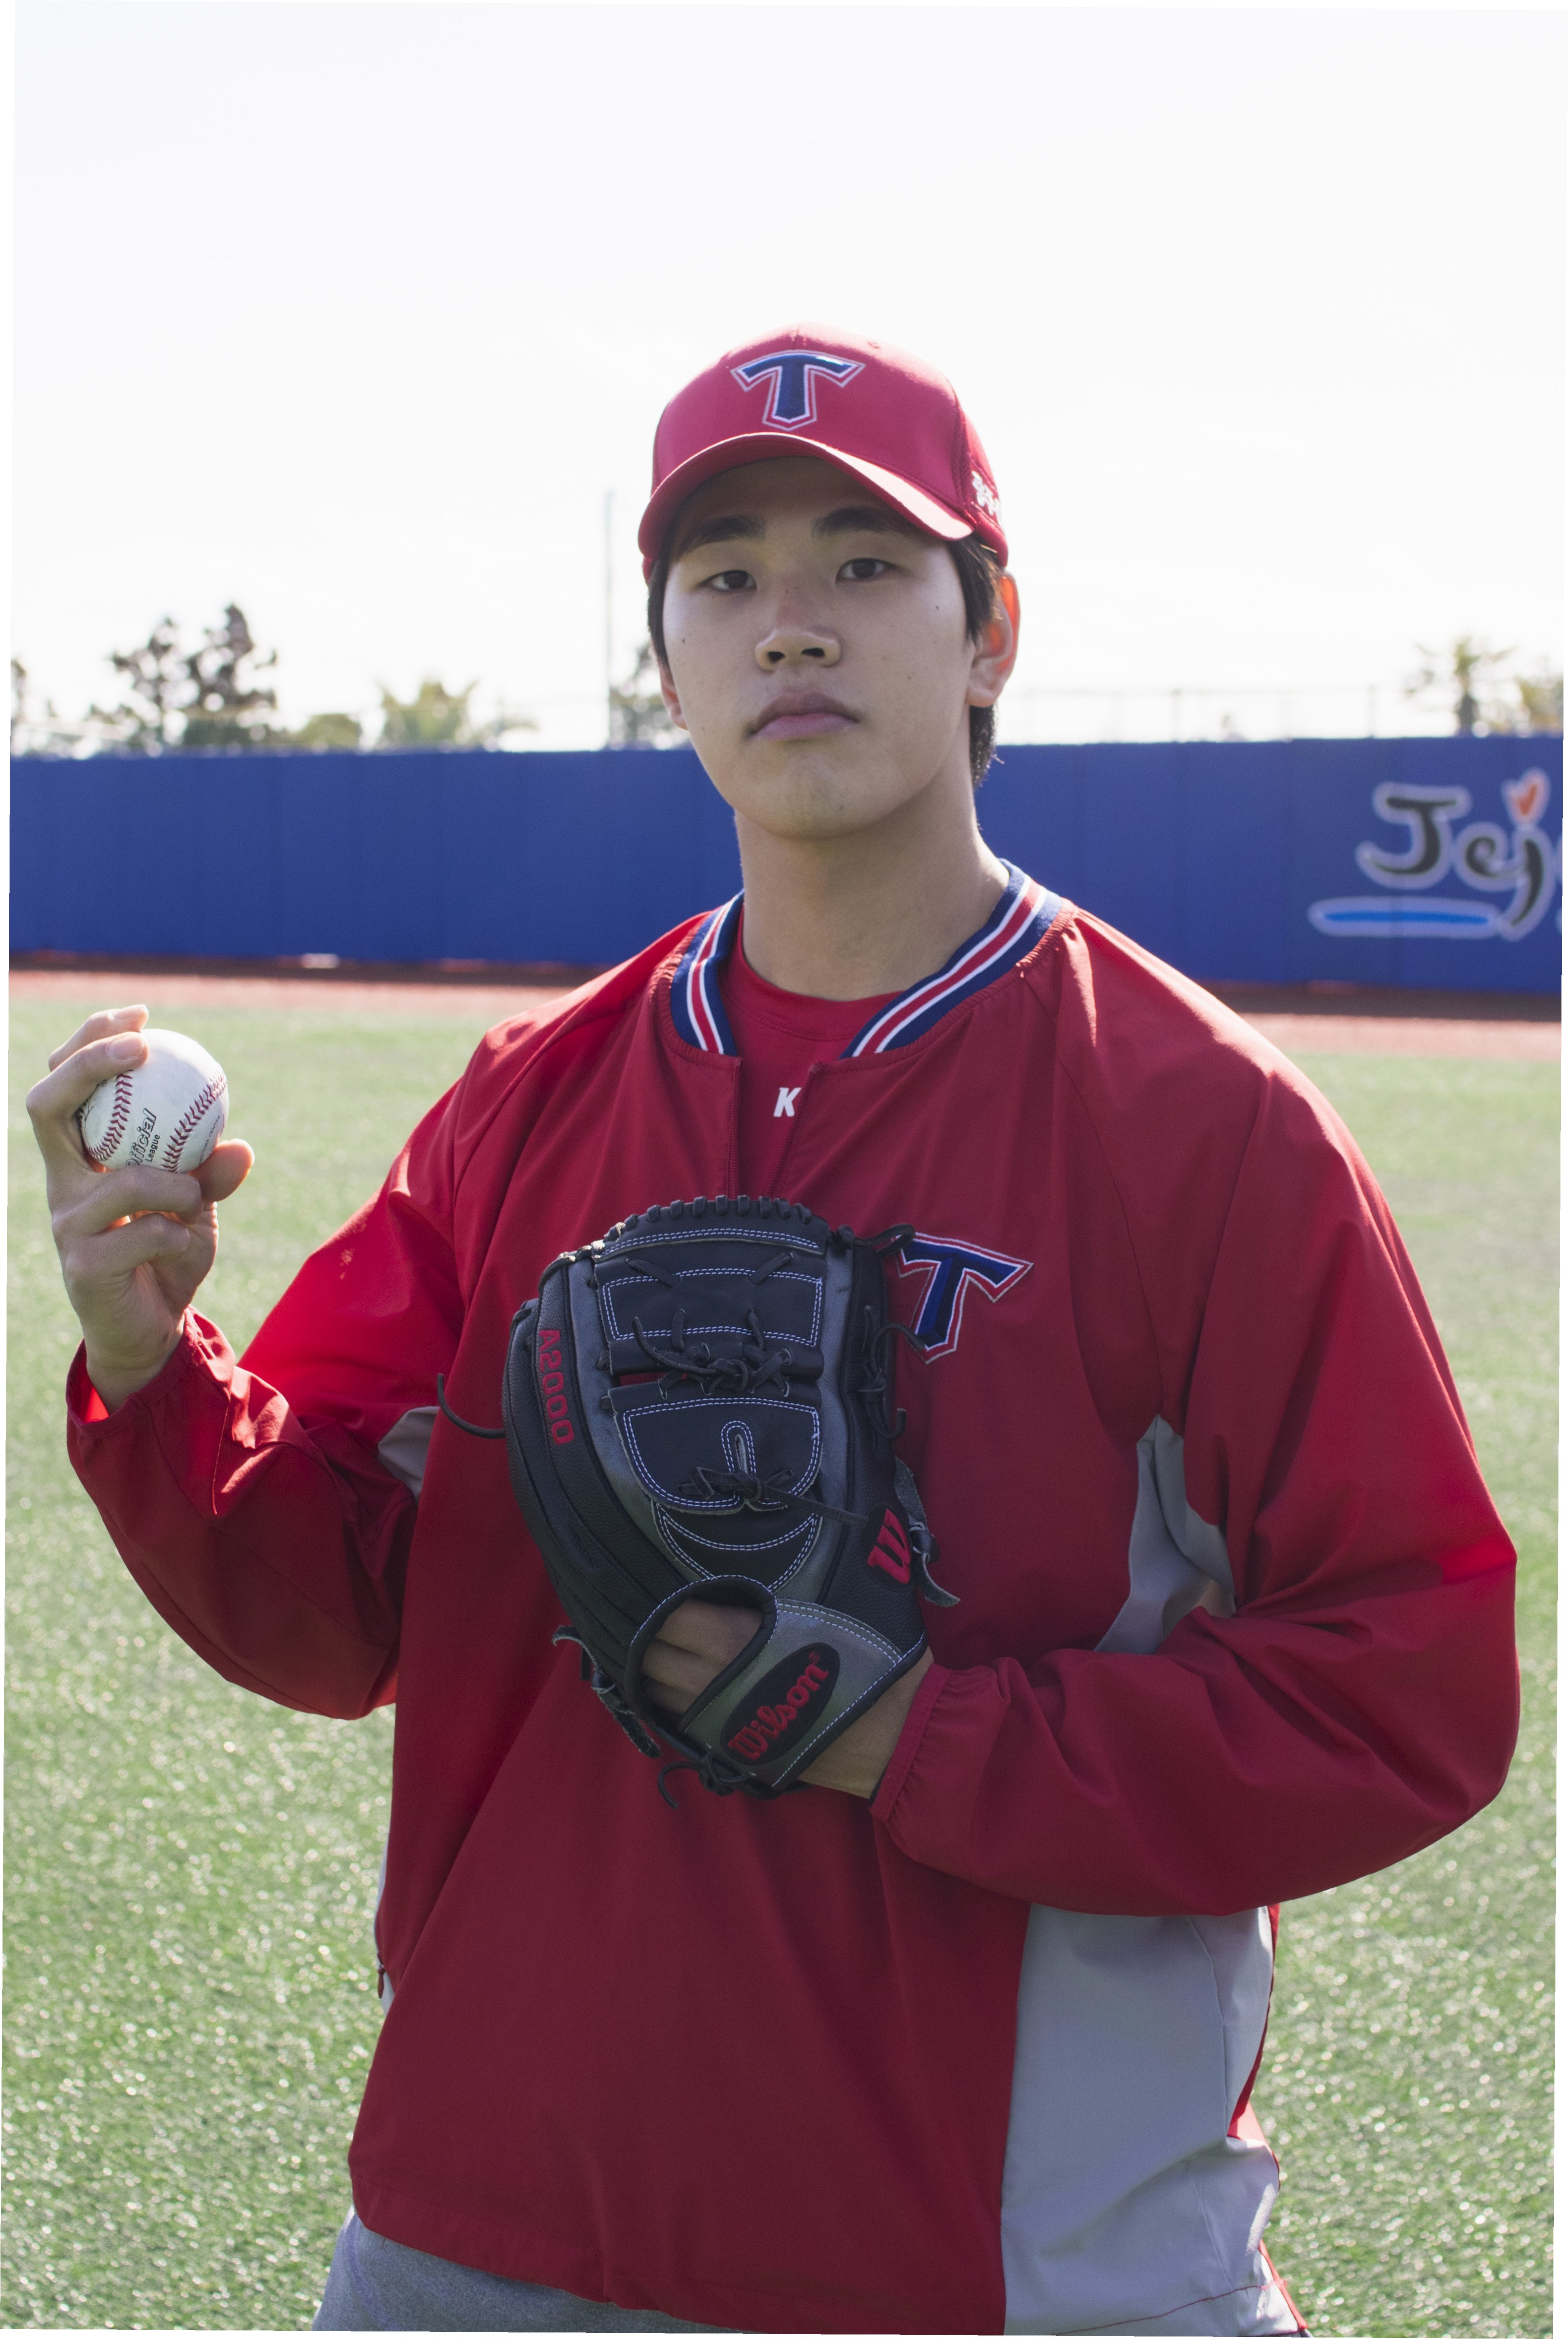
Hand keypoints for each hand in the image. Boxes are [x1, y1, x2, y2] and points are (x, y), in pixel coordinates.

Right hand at [27, 1006, 254, 1410]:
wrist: (149, 1332)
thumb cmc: (166, 1256)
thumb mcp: (195, 1207)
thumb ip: (210, 1174)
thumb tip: (241, 1146)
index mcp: (78, 1158)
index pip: (63, 1084)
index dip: (90, 1041)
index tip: (141, 1015)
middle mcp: (62, 1184)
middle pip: (47, 1105)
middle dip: (88, 1063)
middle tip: (141, 1046)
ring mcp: (67, 1224)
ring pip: (119, 1179)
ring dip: (174, 1182)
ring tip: (194, 1197)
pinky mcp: (83, 1266)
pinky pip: (145, 1233)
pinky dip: (180, 1232)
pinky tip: (187, 1244)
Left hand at [642, 1598, 933, 1798]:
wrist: (894, 1735)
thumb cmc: (869, 1659)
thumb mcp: (835, 1600)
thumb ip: (791, 1574)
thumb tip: (768, 1533)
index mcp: (734, 1639)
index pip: (667, 1615)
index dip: (653, 1597)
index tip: (651, 1576)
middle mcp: (713, 1679)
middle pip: (652, 1654)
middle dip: (645, 1632)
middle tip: (647, 1607)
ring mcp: (717, 1719)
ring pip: (656, 1690)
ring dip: (652, 1666)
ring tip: (655, 1640)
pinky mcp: (728, 1747)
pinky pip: (676, 1720)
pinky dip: (668, 1697)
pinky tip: (675, 1679)